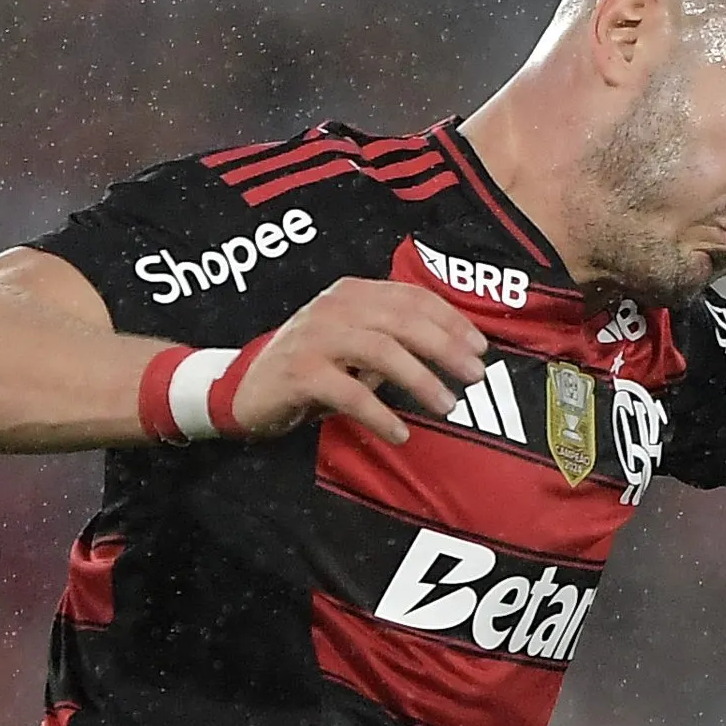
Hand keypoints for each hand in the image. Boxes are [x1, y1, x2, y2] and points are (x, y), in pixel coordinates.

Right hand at [233, 278, 487, 444]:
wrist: (244, 388)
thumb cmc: (314, 366)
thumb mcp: (356, 343)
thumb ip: (396, 338)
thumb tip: (460, 353)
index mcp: (354, 293)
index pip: (413, 298)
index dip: (452, 321)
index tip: (481, 348)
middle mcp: (334, 307)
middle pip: (403, 320)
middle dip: (446, 348)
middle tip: (475, 377)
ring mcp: (314, 337)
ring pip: (380, 350)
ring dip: (420, 379)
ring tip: (448, 405)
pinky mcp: (299, 372)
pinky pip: (349, 392)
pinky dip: (380, 413)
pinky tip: (400, 433)